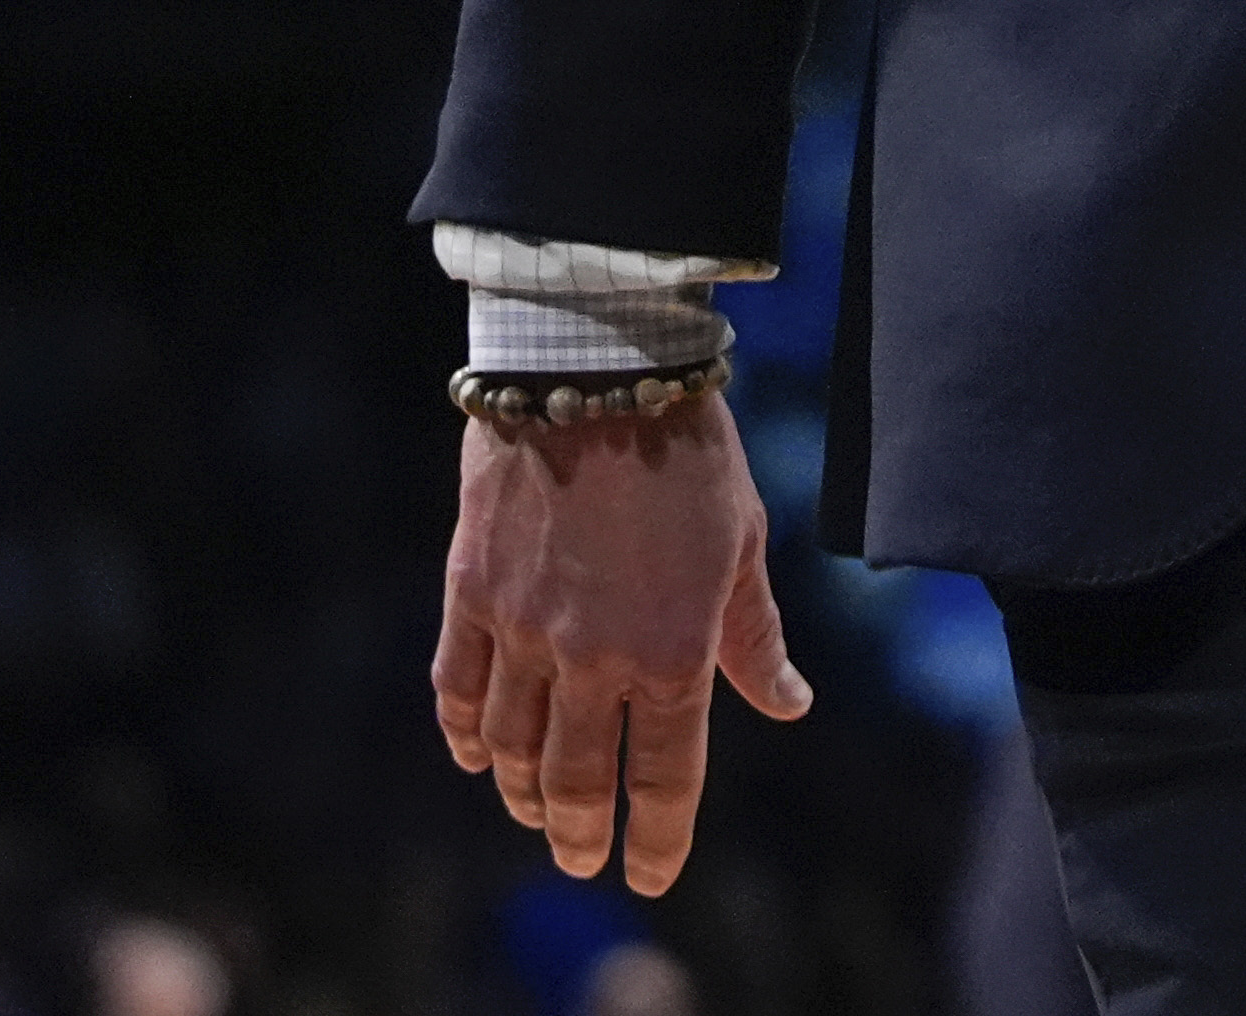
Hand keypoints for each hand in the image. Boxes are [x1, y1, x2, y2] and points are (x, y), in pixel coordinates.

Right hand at [432, 398, 814, 893]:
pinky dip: (464, 730)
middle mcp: (595, 658)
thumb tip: (788, 703)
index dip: (655, 840)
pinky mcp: (472, 591)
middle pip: (576, 780)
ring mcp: (525, 629)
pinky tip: (472, 752)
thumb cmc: (688, 454)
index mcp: (674, 653)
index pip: (662, 780)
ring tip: (533, 812)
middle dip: (580, 835)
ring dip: (522, 792)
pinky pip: (457, 684)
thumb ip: (754, 637)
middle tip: (580, 859)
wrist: (597, 369)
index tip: (648, 876)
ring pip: (511, 746)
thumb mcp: (743, 544)